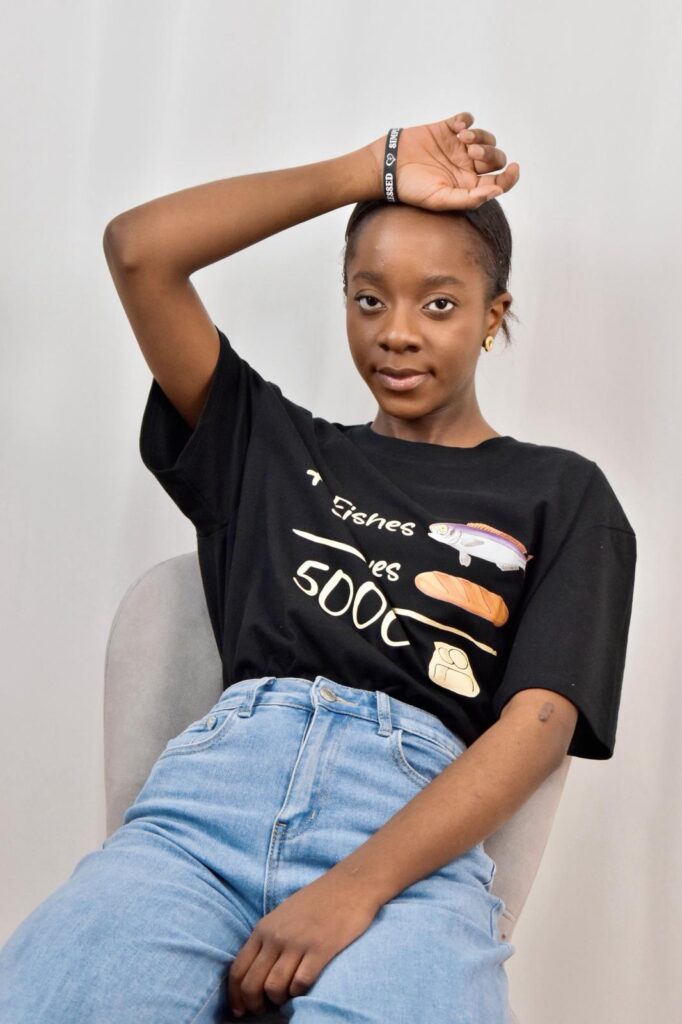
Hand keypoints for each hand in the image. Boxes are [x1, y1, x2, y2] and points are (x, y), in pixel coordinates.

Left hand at [228, 869, 378, 1016]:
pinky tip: (304, 987)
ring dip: (278, 1001)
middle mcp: (276, 936)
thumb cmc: (317, 901)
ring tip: (286, 998)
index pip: (237, 970)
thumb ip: (268, 939)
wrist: (350, 884)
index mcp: (264, 928)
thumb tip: (255, 973)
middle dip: (254, 1005)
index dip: (235, 996)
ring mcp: (298, 943)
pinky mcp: (321, 949)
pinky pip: (300, 984)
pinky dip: (299, 993)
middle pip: (252, 984)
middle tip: (263, 1010)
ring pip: (274, 988)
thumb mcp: (283, 915)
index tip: (240, 1010)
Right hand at [366, 110, 519, 210]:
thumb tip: (496, 192)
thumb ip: (468, 199)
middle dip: (489, 154)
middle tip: (471, 153)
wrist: (389, 166)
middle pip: (496, 158)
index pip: (499, 181)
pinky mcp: (448, 129)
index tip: (515, 168)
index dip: (511, 176)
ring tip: (462, 138)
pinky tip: (456, 127)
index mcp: (469, 186)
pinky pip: (467, 119)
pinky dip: (467, 120)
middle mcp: (467, 167)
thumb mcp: (440, 200)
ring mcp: (458, 147)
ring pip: (485, 138)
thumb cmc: (412, 188)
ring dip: (480, 136)